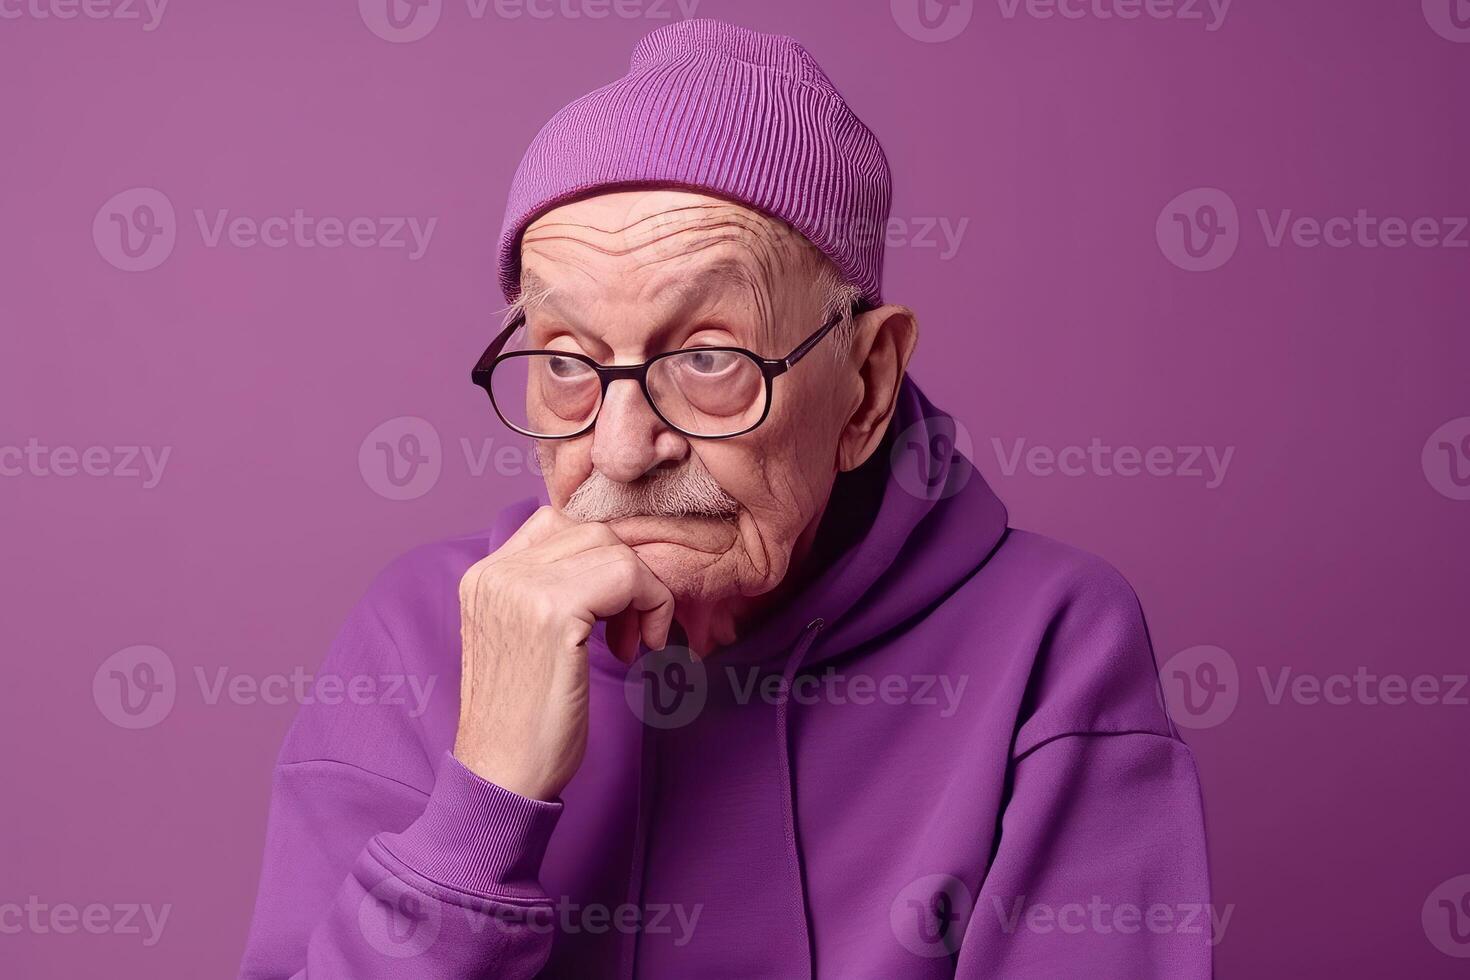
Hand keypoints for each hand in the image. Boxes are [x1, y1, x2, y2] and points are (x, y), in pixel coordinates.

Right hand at [453, 506, 674, 800]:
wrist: (501, 777)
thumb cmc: (524, 718)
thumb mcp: (526, 637)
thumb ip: (551, 590)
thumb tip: (613, 557)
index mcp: (484, 575)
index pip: (560, 522)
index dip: (604, 558)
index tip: (616, 608)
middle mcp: (496, 572)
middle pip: (593, 531)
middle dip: (627, 576)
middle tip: (631, 633)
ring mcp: (520, 588)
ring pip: (614, 549)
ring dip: (643, 594)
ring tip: (632, 644)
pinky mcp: (553, 612)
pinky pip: (628, 575)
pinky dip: (652, 607)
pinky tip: (640, 650)